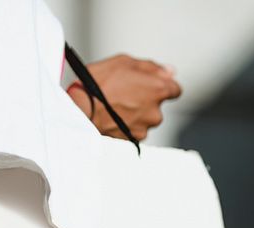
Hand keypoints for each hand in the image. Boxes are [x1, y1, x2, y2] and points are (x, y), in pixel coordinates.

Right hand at [67, 54, 181, 140]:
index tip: (149, 85)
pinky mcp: (132, 140)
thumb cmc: (98, 82)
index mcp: (159, 89)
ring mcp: (144, 128)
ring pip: (146, 119)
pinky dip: (127, 125)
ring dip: (136, 114)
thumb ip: (151, 67)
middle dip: (146, 100)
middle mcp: (156, 112)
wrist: (78, 110)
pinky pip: (135, 131)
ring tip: (115, 106)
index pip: (175, 89)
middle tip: (124, 94)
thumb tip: (170, 72)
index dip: (162, 85)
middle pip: (157, 106)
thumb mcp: (125, 62)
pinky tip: (113, 117)